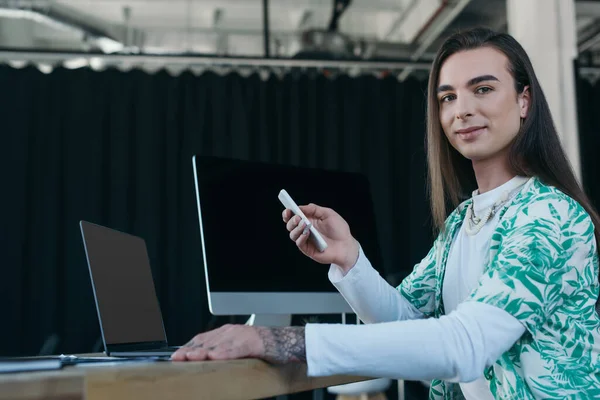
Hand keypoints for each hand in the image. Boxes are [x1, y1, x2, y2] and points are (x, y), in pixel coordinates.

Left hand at [171, 324, 305, 363]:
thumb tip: (206, 360)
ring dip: (203, 351)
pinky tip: (215, 357)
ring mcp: (242, 336)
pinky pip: (236, 349)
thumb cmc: (263, 346)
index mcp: (227, 331)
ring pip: (219, 344)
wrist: (285, 341)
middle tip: (177, 357)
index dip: (188, 346)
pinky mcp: (253, 343)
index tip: (176, 355)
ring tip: (190, 358)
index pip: (203, 338)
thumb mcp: (238, 346)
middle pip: (207, 340)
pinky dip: (225, 353)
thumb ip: (223, 349)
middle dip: (190, 349)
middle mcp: (232, 331)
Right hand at [283, 203, 358, 272]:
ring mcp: (306, 240)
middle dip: (291, 220)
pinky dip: (301, 237)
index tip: (288, 209)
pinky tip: (307, 233)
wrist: (347, 246)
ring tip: (304, 224)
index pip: (294, 216)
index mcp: (309, 220)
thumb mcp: (329, 214)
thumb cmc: (339, 230)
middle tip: (297, 217)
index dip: (288, 213)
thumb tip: (301, 207)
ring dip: (296, 228)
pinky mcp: (308, 249)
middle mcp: (305, 230)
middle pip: (290, 225)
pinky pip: (299, 243)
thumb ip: (315, 209)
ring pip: (292, 234)